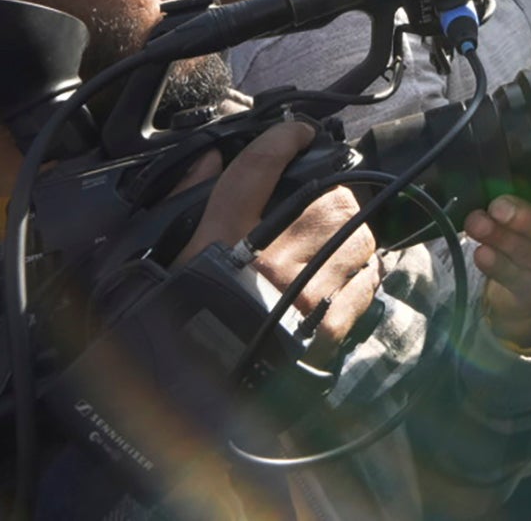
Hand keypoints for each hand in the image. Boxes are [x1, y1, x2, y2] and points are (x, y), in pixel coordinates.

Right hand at [177, 120, 379, 365]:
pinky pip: (365, 284)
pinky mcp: (327, 329)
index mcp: (220, 242)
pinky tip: (348, 278)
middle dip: (332, 197)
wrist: (190, 398)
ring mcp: (301, 295)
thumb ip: (185, 201)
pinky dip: (364, 276)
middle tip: (319, 209)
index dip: (282, 140)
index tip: (297, 131)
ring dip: (353, 237)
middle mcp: (266, 263)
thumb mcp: (164, 259)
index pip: (256, 170)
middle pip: (327, 201)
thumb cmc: (175, 322)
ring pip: (356, 238)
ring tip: (335, 248)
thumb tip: (209, 158)